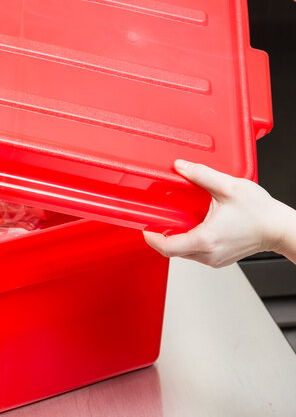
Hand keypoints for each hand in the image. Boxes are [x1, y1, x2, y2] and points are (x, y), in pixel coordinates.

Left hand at [143, 159, 295, 267]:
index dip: (152, 238)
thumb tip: (181, 166)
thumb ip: (201, 174)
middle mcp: (209, 253)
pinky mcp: (220, 258)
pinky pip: (197, 253)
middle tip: (157, 219)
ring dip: (176, 238)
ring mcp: (215, 259)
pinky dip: (189, 241)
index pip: (168, 247)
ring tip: (175, 220)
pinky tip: (193, 226)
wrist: (281, 228)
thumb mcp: (228, 186)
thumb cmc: (260, 212)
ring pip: (185, 253)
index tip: (145, 228)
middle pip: (174, 251)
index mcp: (206, 239)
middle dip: (162, 235)